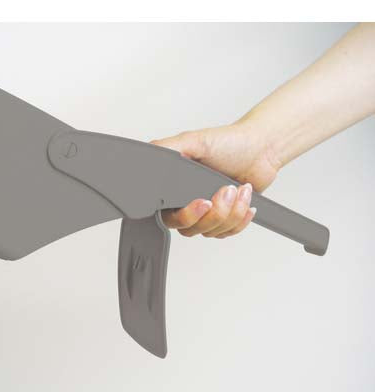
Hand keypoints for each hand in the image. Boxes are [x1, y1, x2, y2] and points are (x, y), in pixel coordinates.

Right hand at [152, 122, 281, 238]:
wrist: (262, 149)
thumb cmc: (231, 142)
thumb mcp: (193, 140)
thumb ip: (167, 149)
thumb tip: (148, 156)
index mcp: (174, 186)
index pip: (169, 216)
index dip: (187, 215)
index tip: (203, 202)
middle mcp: (187, 201)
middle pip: (190, 228)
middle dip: (214, 213)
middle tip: (226, 191)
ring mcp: (207, 212)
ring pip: (211, 231)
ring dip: (231, 213)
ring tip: (239, 190)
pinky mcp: (225, 219)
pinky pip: (227, 233)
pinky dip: (240, 218)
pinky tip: (244, 200)